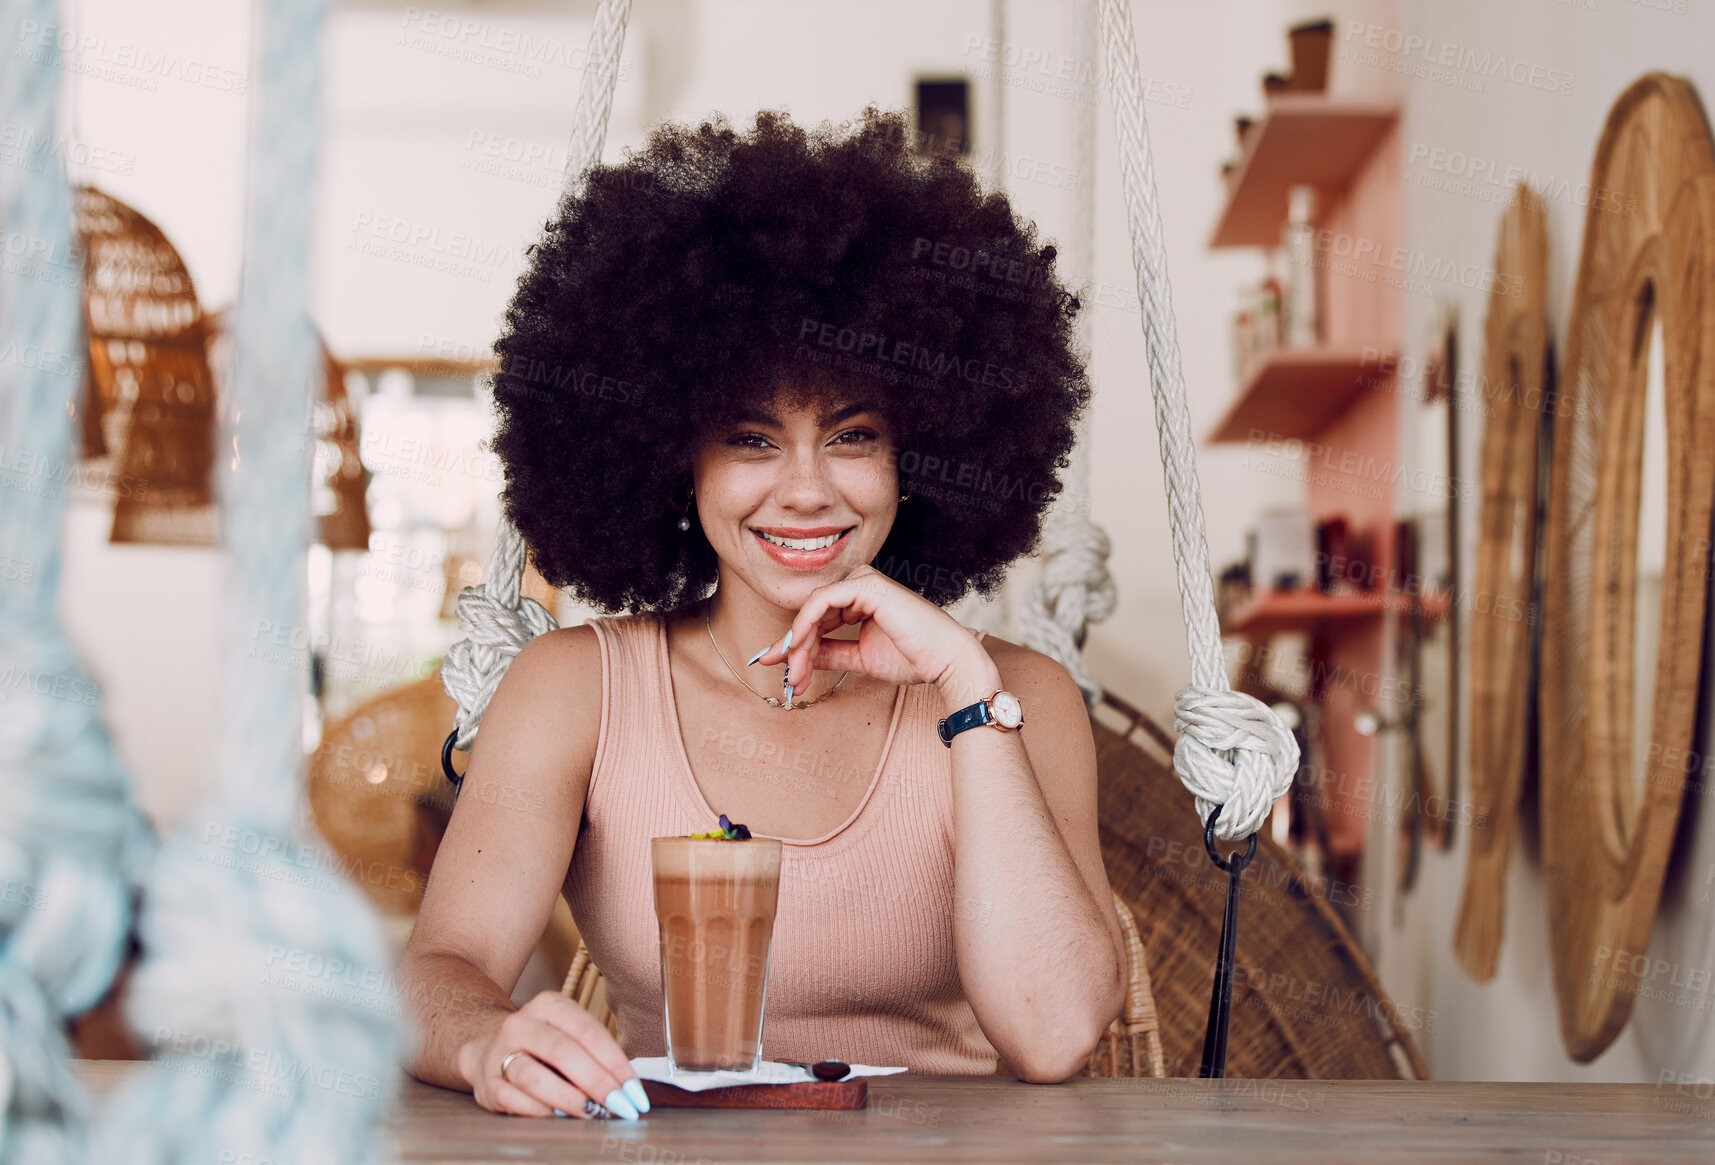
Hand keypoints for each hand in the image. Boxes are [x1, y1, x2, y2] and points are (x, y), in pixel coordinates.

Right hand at [458, 991, 647, 1119]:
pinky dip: (540, 1111)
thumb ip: (594, 1055)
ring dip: (568, 1099)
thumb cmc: (541, 1045)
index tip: (634, 1091)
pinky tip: (559, 1118)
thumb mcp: (567, 1034)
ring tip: (592, 1113)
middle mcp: (522, 1024)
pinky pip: (513, 1099)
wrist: (486, 1046)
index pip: (589, 1032)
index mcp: (549, 1005)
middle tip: (619, 1106)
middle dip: (596, 1082)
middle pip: (563, 1052)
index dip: (615, 1064)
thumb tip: (627, 1090)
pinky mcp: (486, 1083)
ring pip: (534, 1076)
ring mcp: (499, 1052)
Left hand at [752, 565, 996, 699]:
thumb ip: (829, 653)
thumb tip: (795, 658)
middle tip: (789, 680)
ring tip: (797, 673)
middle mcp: (859, 586)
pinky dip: (807, 625)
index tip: (784, 673)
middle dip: (795, 648)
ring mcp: (863, 582)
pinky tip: (801, 649)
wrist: (945, 660)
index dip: (798, 645)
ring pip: (813, 608)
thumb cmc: (912, 658)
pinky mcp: (865, 585)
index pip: (818, 618)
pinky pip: (822, 601)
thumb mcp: (859, 658)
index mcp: (860, 600)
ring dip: (799, 642)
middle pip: (811, 613)